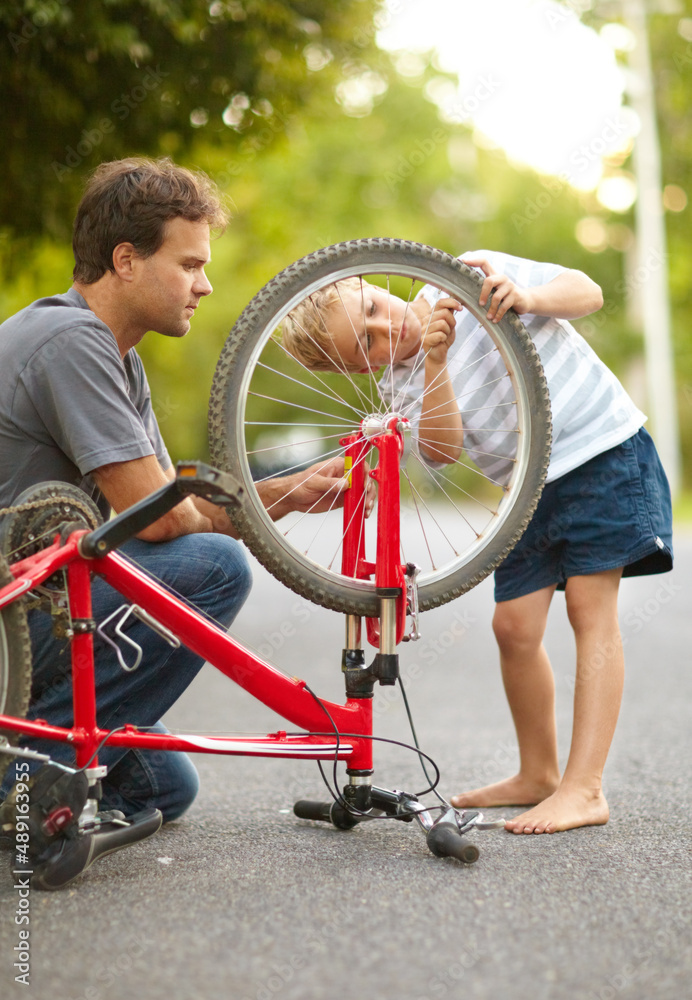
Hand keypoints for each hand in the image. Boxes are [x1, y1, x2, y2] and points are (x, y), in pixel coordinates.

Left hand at [261, 456, 376, 518]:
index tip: (365, 486)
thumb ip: (329, 483)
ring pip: (363, 492)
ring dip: (368, 500)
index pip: (358, 466)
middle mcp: (345, 475)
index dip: (365, 475)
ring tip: (366, 510)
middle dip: (369, 491)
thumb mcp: (313, 482)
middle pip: (364, 480)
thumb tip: (346, 484)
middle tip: (367, 502)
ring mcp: (346, 487)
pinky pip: (357, 502)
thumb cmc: (300, 484)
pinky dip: (362, 507)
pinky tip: (363, 514)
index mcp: (339, 465)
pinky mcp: (344, 499)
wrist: (293, 497)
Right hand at [422, 296, 460, 363]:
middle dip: (452, 322)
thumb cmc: (444, 338)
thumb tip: (455, 303)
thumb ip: (450, 313)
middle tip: (449, 330)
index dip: (452, 303)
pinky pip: (440, 334)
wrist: (439, 354)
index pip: (440, 302)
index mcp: (431, 314)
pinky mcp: (425, 339)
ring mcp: (424, 329)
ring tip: (444, 336)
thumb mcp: (449, 324)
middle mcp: (426, 319)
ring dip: (447, 331)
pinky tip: (441, 341)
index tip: (460, 308)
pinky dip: (444, 338)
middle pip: (444, 313)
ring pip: (442, 323)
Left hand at [461, 255, 533, 321]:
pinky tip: (495, 320)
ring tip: (488, 317)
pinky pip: (504, 306)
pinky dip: (498, 314)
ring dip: (491, 309)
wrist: (525, 300)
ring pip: (496, 297)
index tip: (462, 261)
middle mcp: (502, 278)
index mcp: (495, 275)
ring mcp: (510, 286)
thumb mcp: (495, 290)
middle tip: (480, 304)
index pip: (484, 262)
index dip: (474, 261)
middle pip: (489, 281)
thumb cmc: (505, 296)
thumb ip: (484, 289)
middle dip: (483, 294)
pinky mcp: (516, 295)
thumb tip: (463, 296)